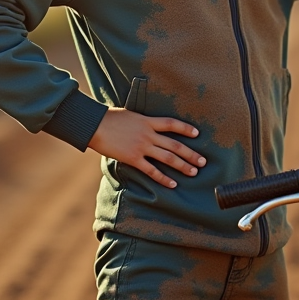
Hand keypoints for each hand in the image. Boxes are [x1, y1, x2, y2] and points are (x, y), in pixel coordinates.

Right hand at [87, 108, 206, 188]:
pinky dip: (164, 178)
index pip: (172, 124)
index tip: (197, 134)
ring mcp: (141, 147)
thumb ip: (142, 122)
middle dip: (191, 154)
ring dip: (182, 166)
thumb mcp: (130, 115)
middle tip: (203, 161)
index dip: (186, 128)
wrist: (94, 125)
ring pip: (168, 158)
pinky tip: (173, 184)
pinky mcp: (133, 158)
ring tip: (194, 172)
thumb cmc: (109, 118)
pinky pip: (152, 171)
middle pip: (175, 145)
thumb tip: (148, 125)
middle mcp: (148, 134)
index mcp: (147, 121)